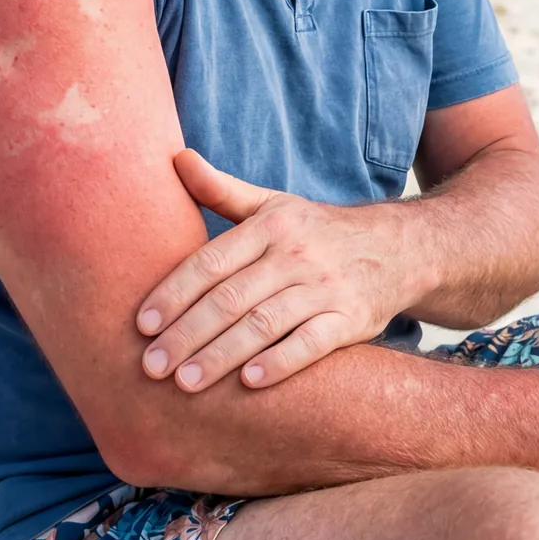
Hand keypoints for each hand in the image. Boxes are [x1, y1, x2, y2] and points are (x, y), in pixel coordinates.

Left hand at [136, 149, 423, 391]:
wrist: (396, 249)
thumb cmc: (315, 231)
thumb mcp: (272, 204)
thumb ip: (220, 189)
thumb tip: (175, 157)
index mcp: (271, 225)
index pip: (211, 261)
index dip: (174, 292)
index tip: (142, 325)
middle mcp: (296, 254)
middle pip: (231, 297)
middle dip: (187, 334)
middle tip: (151, 366)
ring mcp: (325, 287)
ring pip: (264, 323)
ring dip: (221, 355)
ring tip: (186, 383)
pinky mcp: (352, 318)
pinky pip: (312, 342)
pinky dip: (281, 362)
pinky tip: (249, 383)